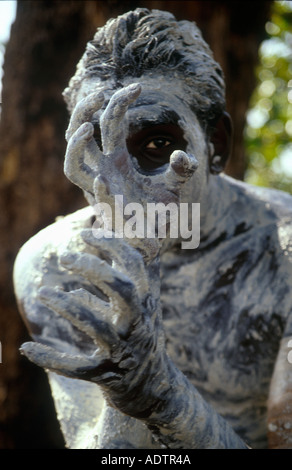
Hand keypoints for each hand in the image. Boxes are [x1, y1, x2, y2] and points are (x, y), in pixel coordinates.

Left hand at [20, 231, 169, 418]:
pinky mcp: (106, 373)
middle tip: (64, 256)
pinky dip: (52, 359)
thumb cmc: (142, 327)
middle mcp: (137, 321)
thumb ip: (144, 258)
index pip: (134, 263)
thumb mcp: (147, 293)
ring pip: (97, 328)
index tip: (85, 232)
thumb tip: (142, 220)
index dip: (111, 243)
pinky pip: (78, 368)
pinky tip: (25, 348)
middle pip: (123, 290)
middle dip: (95, 269)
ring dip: (69, 308)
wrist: (151, 383)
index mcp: (146, 298)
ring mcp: (122, 349)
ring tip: (42, 293)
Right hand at [64, 83, 197, 260]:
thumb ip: (181, 169)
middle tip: (101, 91)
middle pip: (79, 134)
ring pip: (73, 163)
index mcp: (117, 158)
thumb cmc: (163, 211)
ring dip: (75, 145)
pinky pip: (89, 196)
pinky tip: (103, 177)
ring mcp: (99, 188)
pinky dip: (91, 181)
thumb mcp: (175, 186)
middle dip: (85, 110)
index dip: (119, 102)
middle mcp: (103, 169)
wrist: (160, 240)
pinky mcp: (104, 210)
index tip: (138, 87)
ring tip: (88, 127)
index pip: (109, 122)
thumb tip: (183, 156)